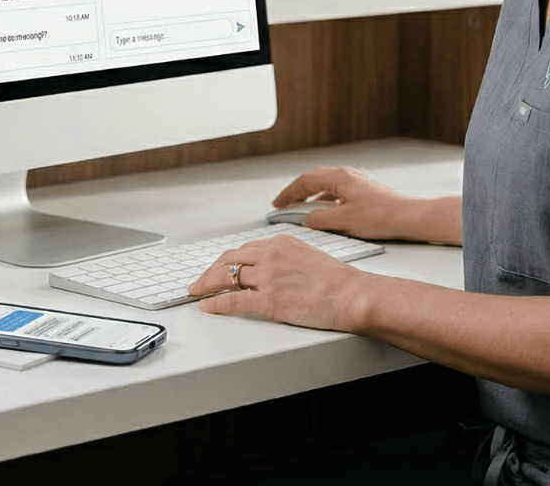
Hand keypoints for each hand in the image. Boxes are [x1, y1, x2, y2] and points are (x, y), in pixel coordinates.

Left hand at [186, 233, 374, 330]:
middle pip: (228, 260)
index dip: (225, 261)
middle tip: (198, 281)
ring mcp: (267, 277)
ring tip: (196, 292)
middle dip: (209, 271)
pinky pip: (232, 300)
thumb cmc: (338, 281)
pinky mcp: (268, 300)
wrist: (353, 295)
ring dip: (206, 285)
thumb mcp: (308, 255)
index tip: (217, 268)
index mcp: (280, 243)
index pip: (243, 249)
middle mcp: (270, 255)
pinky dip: (215, 303)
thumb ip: (286, 257)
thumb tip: (271, 267)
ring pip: (226, 277)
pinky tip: (207, 306)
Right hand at [273, 165, 421, 240]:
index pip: (305, 181)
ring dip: (312, 194)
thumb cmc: (381, 217)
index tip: (277, 204)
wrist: (408, 217)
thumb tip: (306, 219)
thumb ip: (319, 219)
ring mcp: (357, 180)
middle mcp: (348, 174)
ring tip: (302, 207)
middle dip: (297, 191)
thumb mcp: (343, 222)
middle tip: (285, 203)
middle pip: (314, 178)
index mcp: (339, 178)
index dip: (288, 193)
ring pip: (327, 183)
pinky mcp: (365, 190)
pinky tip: (327, 209)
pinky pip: (338, 190)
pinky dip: (326, 198)